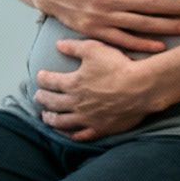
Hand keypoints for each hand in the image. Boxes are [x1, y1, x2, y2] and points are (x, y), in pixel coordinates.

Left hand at [33, 38, 169, 140]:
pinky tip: (67, 133)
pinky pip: (80, 135)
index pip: (49, 81)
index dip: (42, 78)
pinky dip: (70, 135)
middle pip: (52, 103)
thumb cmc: (118, 66)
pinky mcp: (100, 129)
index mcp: (72, 83)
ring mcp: (87, 118)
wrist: (141, 87)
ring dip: (51, 119)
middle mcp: (76, 103)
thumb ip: (74, 48)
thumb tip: (58, 45)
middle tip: (38, 97)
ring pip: (62, 122)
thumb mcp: (94, 49)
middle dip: (42, 99)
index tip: (39, 76)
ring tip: (46, 117)